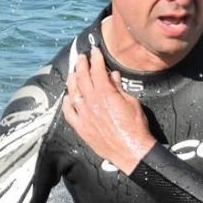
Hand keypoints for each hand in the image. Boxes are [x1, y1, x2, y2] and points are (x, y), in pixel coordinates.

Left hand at [62, 46, 155, 174]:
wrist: (131, 151)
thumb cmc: (135, 128)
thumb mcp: (132, 103)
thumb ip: (119, 88)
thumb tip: (113, 76)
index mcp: (105, 93)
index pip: (97, 70)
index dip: (95, 58)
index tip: (94, 51)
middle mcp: (91, 101)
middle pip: (82, 78)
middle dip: (81, 64)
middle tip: (81, 57)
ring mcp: (84, 114)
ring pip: (73, 92)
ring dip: (72, 79)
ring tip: (73, 71)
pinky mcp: (80, 127)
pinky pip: (69, 112)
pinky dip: (67, 102)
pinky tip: (67, 96)